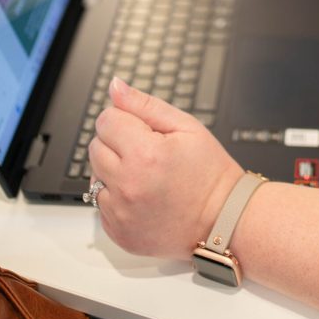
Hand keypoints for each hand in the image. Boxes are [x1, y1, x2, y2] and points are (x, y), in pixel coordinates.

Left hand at [88, 78, 242, 259]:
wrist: (223, 220)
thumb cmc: (210, 172)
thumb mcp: (187, 127)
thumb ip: (145, 105)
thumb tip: (115, 86)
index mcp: (144, 154)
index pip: (106, 120)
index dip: (127, 120)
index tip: (145, 131)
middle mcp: (127, 185)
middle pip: (95, 146)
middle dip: (118, 143)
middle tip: (149, 153)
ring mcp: (120, 213)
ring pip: (94, 175)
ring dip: (114, 170)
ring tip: (146, 175)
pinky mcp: (118, 232)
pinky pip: (101, 204)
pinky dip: (117, 197)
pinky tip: (144, 196)